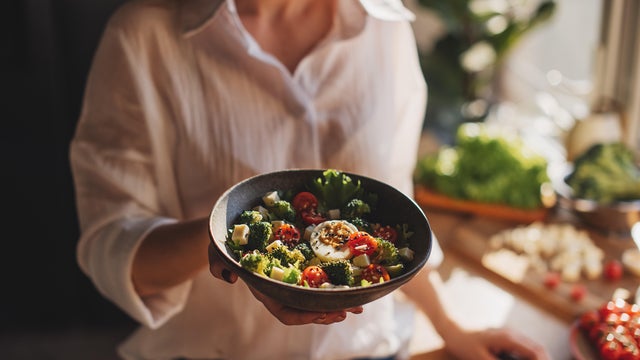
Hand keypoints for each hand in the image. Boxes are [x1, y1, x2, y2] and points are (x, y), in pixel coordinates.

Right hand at [208, 243, 362, 324]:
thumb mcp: (217, 252)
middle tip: (349, 310)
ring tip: (358, 304)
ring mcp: (293, 280)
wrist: (234, 233)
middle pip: (308, 309)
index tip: (322, 312)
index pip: (285, 313)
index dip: (304, 316)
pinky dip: (337, 284)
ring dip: (338, 302)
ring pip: (319, 298)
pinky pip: (322, 280)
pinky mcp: (302, 267)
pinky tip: (353, 284)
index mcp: (265, 291)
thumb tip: (228, 278)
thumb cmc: (225, 246)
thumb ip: (218, 264)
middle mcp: (282, 290)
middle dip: (329, 312)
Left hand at [443, 327, 549, 359]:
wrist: (453, 330)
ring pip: (532, 346)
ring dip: (537, 357)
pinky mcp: (505, 336)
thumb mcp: (481, 359)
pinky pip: (523, 346)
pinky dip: (529, 355)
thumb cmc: (465, 345)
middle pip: (537, 348)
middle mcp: (511, 334)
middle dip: (544, 359)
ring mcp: (509, 333)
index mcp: (508, 339)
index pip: (535, 351)